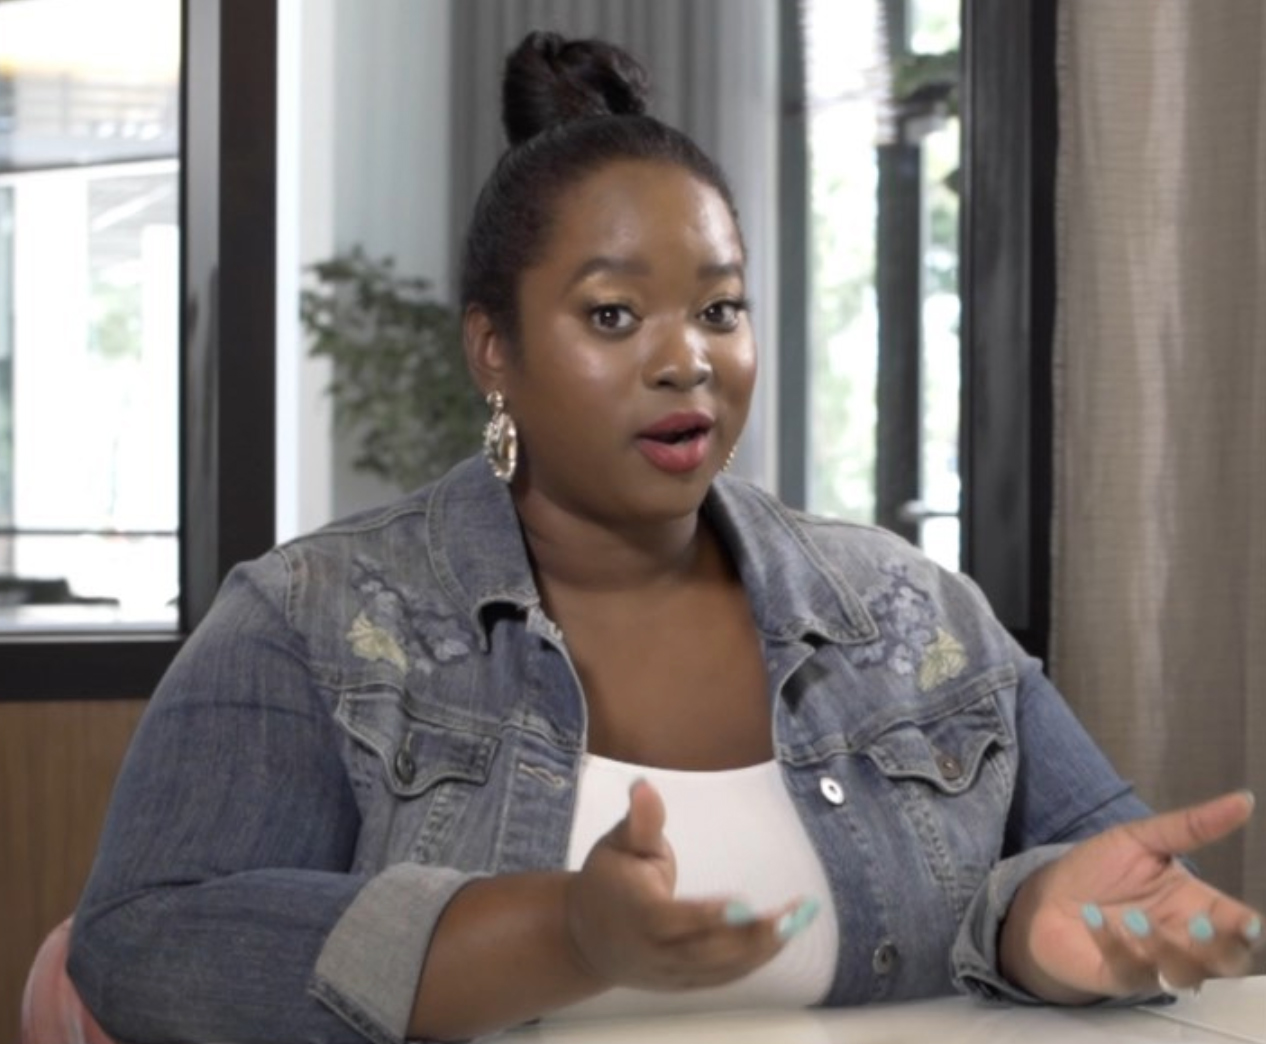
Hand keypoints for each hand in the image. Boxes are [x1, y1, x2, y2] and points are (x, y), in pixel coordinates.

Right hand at [563, 779, 813, 990]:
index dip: (706, 915)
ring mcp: (670, 972)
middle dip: (749, 936)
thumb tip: (644, 785)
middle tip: (789, 915)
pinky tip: (782, 937)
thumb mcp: (617, 844)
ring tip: (796, 921)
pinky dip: (754, 961)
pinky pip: (723, 978)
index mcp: (636, 914)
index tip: (743, 904)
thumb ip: (640, 820)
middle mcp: (654, 951)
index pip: (672, 919)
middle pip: (704, 951)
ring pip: (719, 969)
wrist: (585, 938)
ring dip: (761, 949)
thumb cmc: (607, 882)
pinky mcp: (684, 982)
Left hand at [1001, 790, 1262, 1001]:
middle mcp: (1184, 941)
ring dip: (1166, 949)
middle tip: (1199, 924)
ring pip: (1184, 975)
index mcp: (1199, 907)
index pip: (1239, 926)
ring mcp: (1153, 963)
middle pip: (1225, 961)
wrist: (1046, 896)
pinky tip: (1092, 918)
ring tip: (1135, 919)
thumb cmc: (1100, 870)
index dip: (1247, 928)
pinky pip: (1129, 971)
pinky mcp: (1118, 977)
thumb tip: (1244, 800)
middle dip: (1219, 948)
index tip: (1244, 921)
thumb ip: (1192, 826)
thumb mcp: (1142, 838)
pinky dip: (1114, 945)